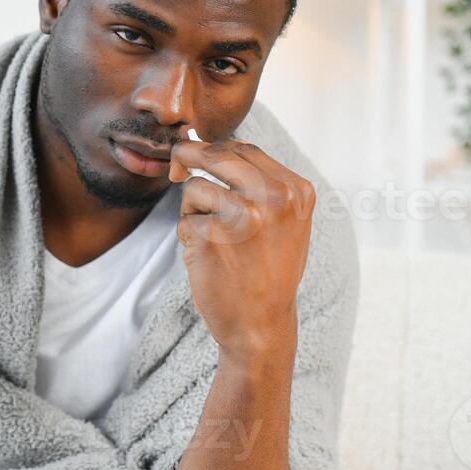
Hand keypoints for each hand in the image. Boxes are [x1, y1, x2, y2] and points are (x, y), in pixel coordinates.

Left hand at [169, 135, 315, 363]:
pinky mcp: (212, 235)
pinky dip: (188, 237)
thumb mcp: (284, 222)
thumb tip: (212, 146)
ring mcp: (243, 214)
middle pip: (217, 154)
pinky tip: (208, 258)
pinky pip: (184, 220)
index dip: (215, 149)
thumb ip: (259, 184)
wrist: (260, 323)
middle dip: (187, 155)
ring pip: (194, 188)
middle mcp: (274, 197)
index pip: (246, 149)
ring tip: (214, 240)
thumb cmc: (267, 271)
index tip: (197, 156)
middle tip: (174, 165)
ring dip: (193, 211)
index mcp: (295, 190)